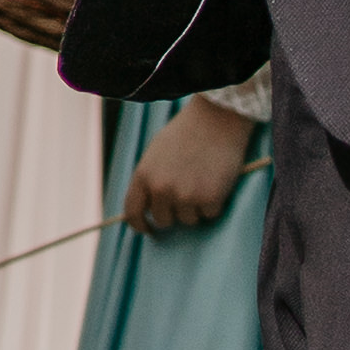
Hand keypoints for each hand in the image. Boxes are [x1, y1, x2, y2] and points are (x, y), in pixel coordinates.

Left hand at [125, 91, 258, 235]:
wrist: (216, 119)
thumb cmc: (186, 133)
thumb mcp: (156, 154)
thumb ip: (149, 179)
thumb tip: (147, 205)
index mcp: (143, 176)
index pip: (132, 212)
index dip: (139, 225)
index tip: (148, 230)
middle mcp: (161, 189)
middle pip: (163, 220)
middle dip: (173, 213)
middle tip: (186, 194)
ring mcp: (185, 196)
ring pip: (189, 220)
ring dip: (195, 207)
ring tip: (203, 180)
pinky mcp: (209, 200)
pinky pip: (210, 214)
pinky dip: (214, 203)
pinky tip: (216, 180)